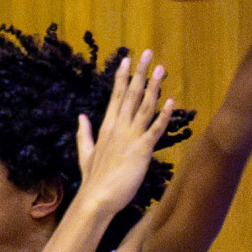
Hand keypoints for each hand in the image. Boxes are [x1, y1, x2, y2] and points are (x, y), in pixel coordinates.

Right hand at [74, 50, 172, 217]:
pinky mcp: (142, 149)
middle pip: (131, 94)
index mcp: (106, 127)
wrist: (97, 198)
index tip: (127, 59)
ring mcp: (130, 137)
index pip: (116, 95)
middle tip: (148, 53)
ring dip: (154, 86)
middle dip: (140, 72)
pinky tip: (171, 102)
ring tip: (161, 69)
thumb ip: (83, 133)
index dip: (122, 76)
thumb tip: (80, 116)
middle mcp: (118, 127)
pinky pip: (155, 129)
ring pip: (144, 106)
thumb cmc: (94, 178)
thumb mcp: (85, 152)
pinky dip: (164, 115)